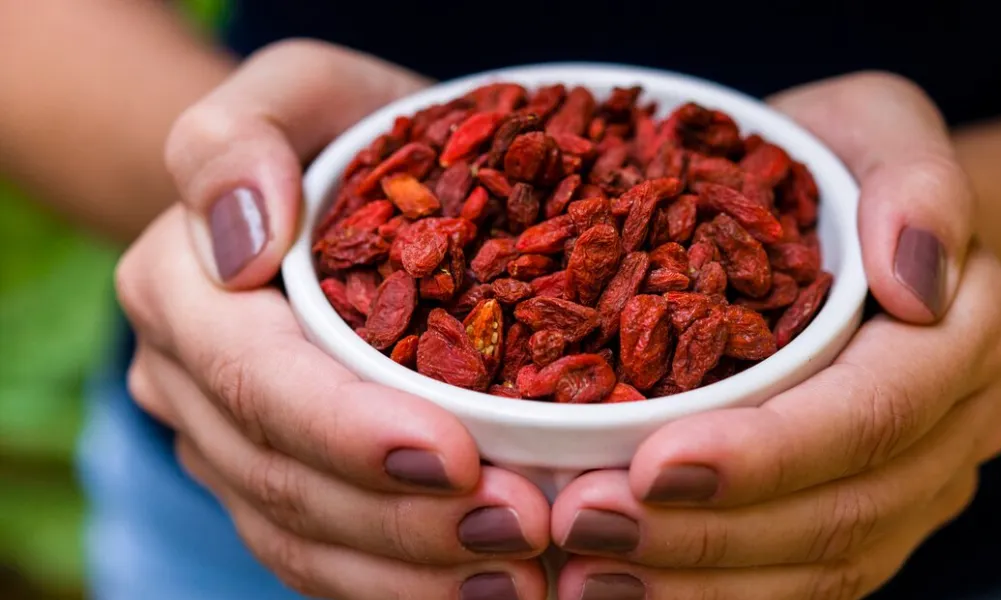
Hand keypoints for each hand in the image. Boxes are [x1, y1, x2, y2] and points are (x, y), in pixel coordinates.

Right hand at [117, 40, 549, 598]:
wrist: (348, 185)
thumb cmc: (340, 130)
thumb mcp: (299, 87)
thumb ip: (239, 135)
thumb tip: (238, 238)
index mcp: (181, 287)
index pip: (257, 381)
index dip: (351, 431)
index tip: (460, 455)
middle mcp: (189, 381)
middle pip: (283, 480)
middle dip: (404, 519)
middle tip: (523, 529)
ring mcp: (230, 444)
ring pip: (302, 540)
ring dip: (411, 573)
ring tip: (521, 577)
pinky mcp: (281, 483)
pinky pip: (327, 559)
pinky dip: (403, 583)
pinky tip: (486, 588)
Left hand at [549, 72, 1000, 598]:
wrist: (848, 220)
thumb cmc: (841, 162)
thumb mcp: (876, 122)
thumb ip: (915, 180)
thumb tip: (918, 278)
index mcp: (971, 331)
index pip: (873, 413)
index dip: (767, 453)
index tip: (649, 465)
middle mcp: (959, 425)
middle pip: (845, 510)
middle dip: (707, 533)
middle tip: (582, 527)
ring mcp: (919, 486)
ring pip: (825, 566)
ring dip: (701, 585)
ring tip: (584, 575)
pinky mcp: (870, 519)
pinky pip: (804, 581)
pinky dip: (716, 594)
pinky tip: (627, 588)